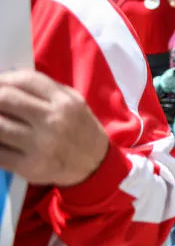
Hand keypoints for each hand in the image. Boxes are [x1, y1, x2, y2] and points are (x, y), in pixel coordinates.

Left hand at [0, 70, 109, 186]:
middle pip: (5, 99)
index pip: (25, 80)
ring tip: (1, 121)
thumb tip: (6, 81)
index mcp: (65, 103)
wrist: (94, 164)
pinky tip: (1, 141)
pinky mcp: (28, 167)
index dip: (3, 78)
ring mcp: (39, 146)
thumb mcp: (74, 102)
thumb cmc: (80, 128)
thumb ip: (44, 89)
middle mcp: (53, 122)